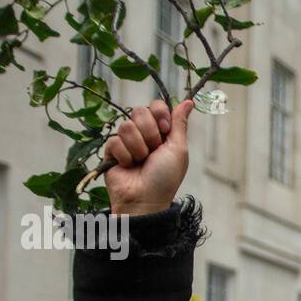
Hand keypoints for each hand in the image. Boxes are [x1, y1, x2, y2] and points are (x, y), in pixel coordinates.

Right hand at [103, 98, 193, 215]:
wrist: (145, 199)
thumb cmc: (165, 178)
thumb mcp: (178, 149)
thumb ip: (180, 124)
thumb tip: (188, 101)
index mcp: (162, 132)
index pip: (156, 106)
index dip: (159, 114)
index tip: (165, 130)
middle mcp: (144, 134)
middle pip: (140, 111)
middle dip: (149, 133)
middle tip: (153, 151)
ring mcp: (127, 142)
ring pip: (126, 126)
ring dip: (138, 147)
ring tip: (141, 162)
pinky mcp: (112, 151)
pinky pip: (114, 140)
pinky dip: (124, 155)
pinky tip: (128, 166)